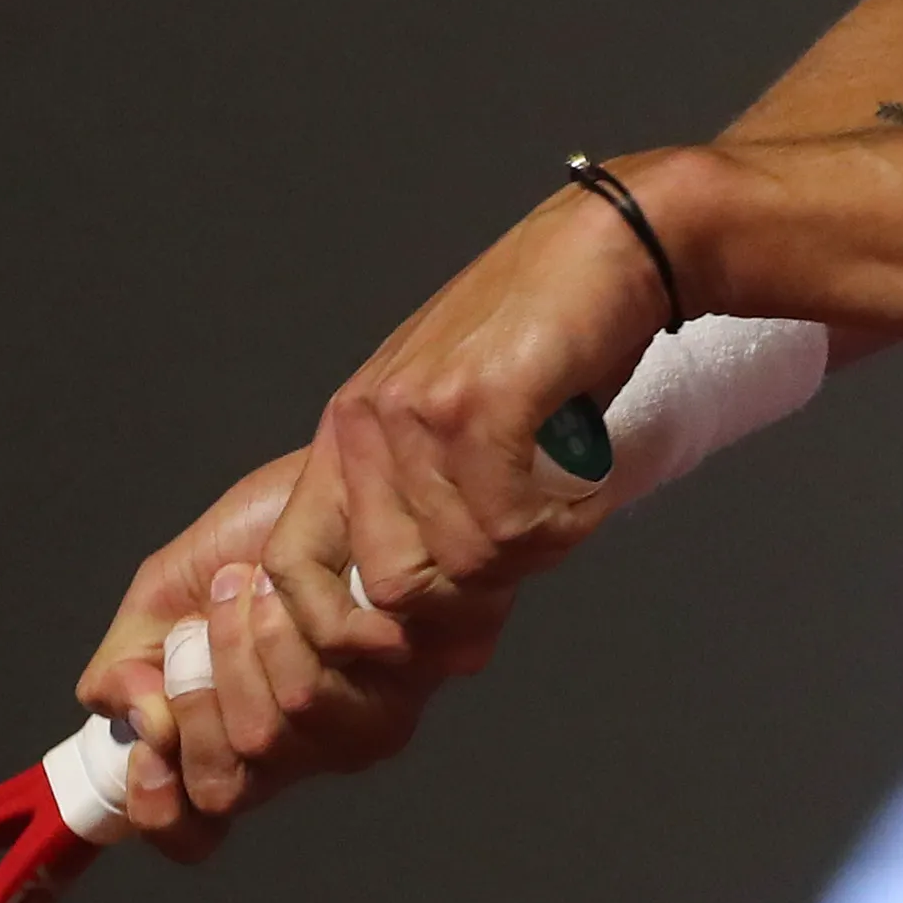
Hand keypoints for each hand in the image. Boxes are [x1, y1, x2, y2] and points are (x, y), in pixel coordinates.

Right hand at [74, 445, 515, 856]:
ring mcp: (367, 720)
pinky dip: (280, 629)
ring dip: (235, 649)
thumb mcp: (169, 593)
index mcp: (243, 737)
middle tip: (202, 626)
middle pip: (225, 785)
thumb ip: (130, 660)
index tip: (144, 748)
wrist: (343, 463)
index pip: (196, 827)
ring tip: (248, 586)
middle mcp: (308, 747)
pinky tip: (283, 582)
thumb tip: (134, 715)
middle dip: (192, 697)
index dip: (158, 808)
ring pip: (269, 735)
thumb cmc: (262, 531)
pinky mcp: (415, 677)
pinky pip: (317, 690)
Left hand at [161, 173, 672, 828]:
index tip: (414, 651)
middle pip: (381, 597)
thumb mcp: (458, 430)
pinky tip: (579, 478)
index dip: (334, 643)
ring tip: (561, 501)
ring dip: (523, 560)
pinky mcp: (482, 404)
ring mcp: (418, 416)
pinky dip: (559, 526)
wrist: (615, 250)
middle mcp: (365, 427)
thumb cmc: (548, 346)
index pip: (287, 579)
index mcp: (346, 439)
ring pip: (452, 572)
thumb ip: (426, 515)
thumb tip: (434, 641)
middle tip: (516, 577)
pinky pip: (510, 530)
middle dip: (456, 615)